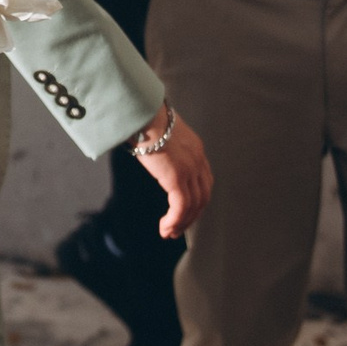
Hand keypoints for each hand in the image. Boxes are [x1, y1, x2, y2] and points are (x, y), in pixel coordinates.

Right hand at [132, 105, 211, 236]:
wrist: (142, 113)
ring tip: (168, 232)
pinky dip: (174, 221)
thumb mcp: (162, 133)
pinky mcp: (177, 177)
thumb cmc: (144, 119)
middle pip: (203, 197)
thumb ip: (165, 146)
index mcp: (196, 149)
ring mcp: (189, 169)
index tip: (184, 213)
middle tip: (177, 229)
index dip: (196, 201)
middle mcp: (197, 160)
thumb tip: (153, 153)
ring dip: (181, 223)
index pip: (204, 182)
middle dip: (191, 216)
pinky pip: (180, 207)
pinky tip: (165, 227)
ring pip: (193, 206)